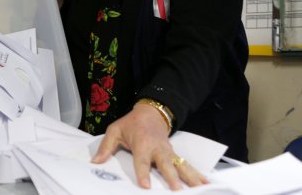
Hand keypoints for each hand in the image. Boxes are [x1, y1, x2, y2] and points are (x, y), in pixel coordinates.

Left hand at [91, 103, 207, 189]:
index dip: (143, 173)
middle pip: (165, 164)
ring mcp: (168, 152)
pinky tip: (206, 183)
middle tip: (177, 190)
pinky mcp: (174, 154)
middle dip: (171, 177)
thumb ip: (106, 146)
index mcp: (142, 143)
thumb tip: (95, 162)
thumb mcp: (115, 130)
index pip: (142, 160)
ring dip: (189, 177)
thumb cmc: (131, 124)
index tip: (145, 186)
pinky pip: (186, 165)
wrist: (151, 113)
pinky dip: (196, 174)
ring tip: (198, 189)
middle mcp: (157, 148)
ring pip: (180, 165)